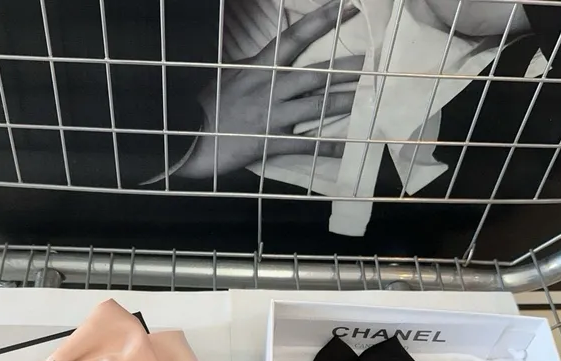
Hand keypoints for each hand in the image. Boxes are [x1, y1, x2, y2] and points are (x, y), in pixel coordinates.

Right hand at [177, 0, 362, 178]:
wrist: (188, 138)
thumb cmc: (204, 105)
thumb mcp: (226, 74)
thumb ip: (251, 65)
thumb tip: (266, 56)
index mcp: (259, 67)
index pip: (295, 37)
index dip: (322, 20)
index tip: (348, 6)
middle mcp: (271, 88)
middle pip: (316, 74)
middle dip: (345, 67)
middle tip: (373, 60)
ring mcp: (274, 115)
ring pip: (317, 106)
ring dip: (345, 101)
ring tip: (368, 97)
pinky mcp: (272, 142)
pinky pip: (305, 144)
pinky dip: (327, 147)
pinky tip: (347, 147)